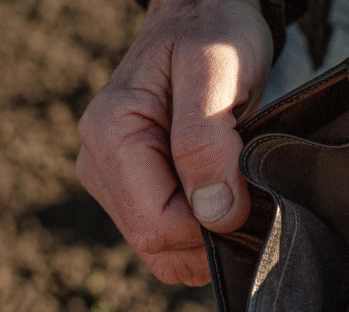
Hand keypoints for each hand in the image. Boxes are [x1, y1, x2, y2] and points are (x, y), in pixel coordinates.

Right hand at [76, 0, 271, 285]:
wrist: (203, 15)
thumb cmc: (211, 32)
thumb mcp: (215, 71)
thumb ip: (208, 142)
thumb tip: (215, 214)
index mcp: (109, 135)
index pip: (156, 226)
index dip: (210, 228)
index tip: (248, 195)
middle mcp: (99, 164)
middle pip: (156, 244)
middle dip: (209, 235)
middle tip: (249, 192)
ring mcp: (113, 182)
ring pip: (163, 250)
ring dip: (207, 236)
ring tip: (236, 187)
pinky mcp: (133, 191)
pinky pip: (168, 239)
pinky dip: (202, 232)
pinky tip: (224, 195)